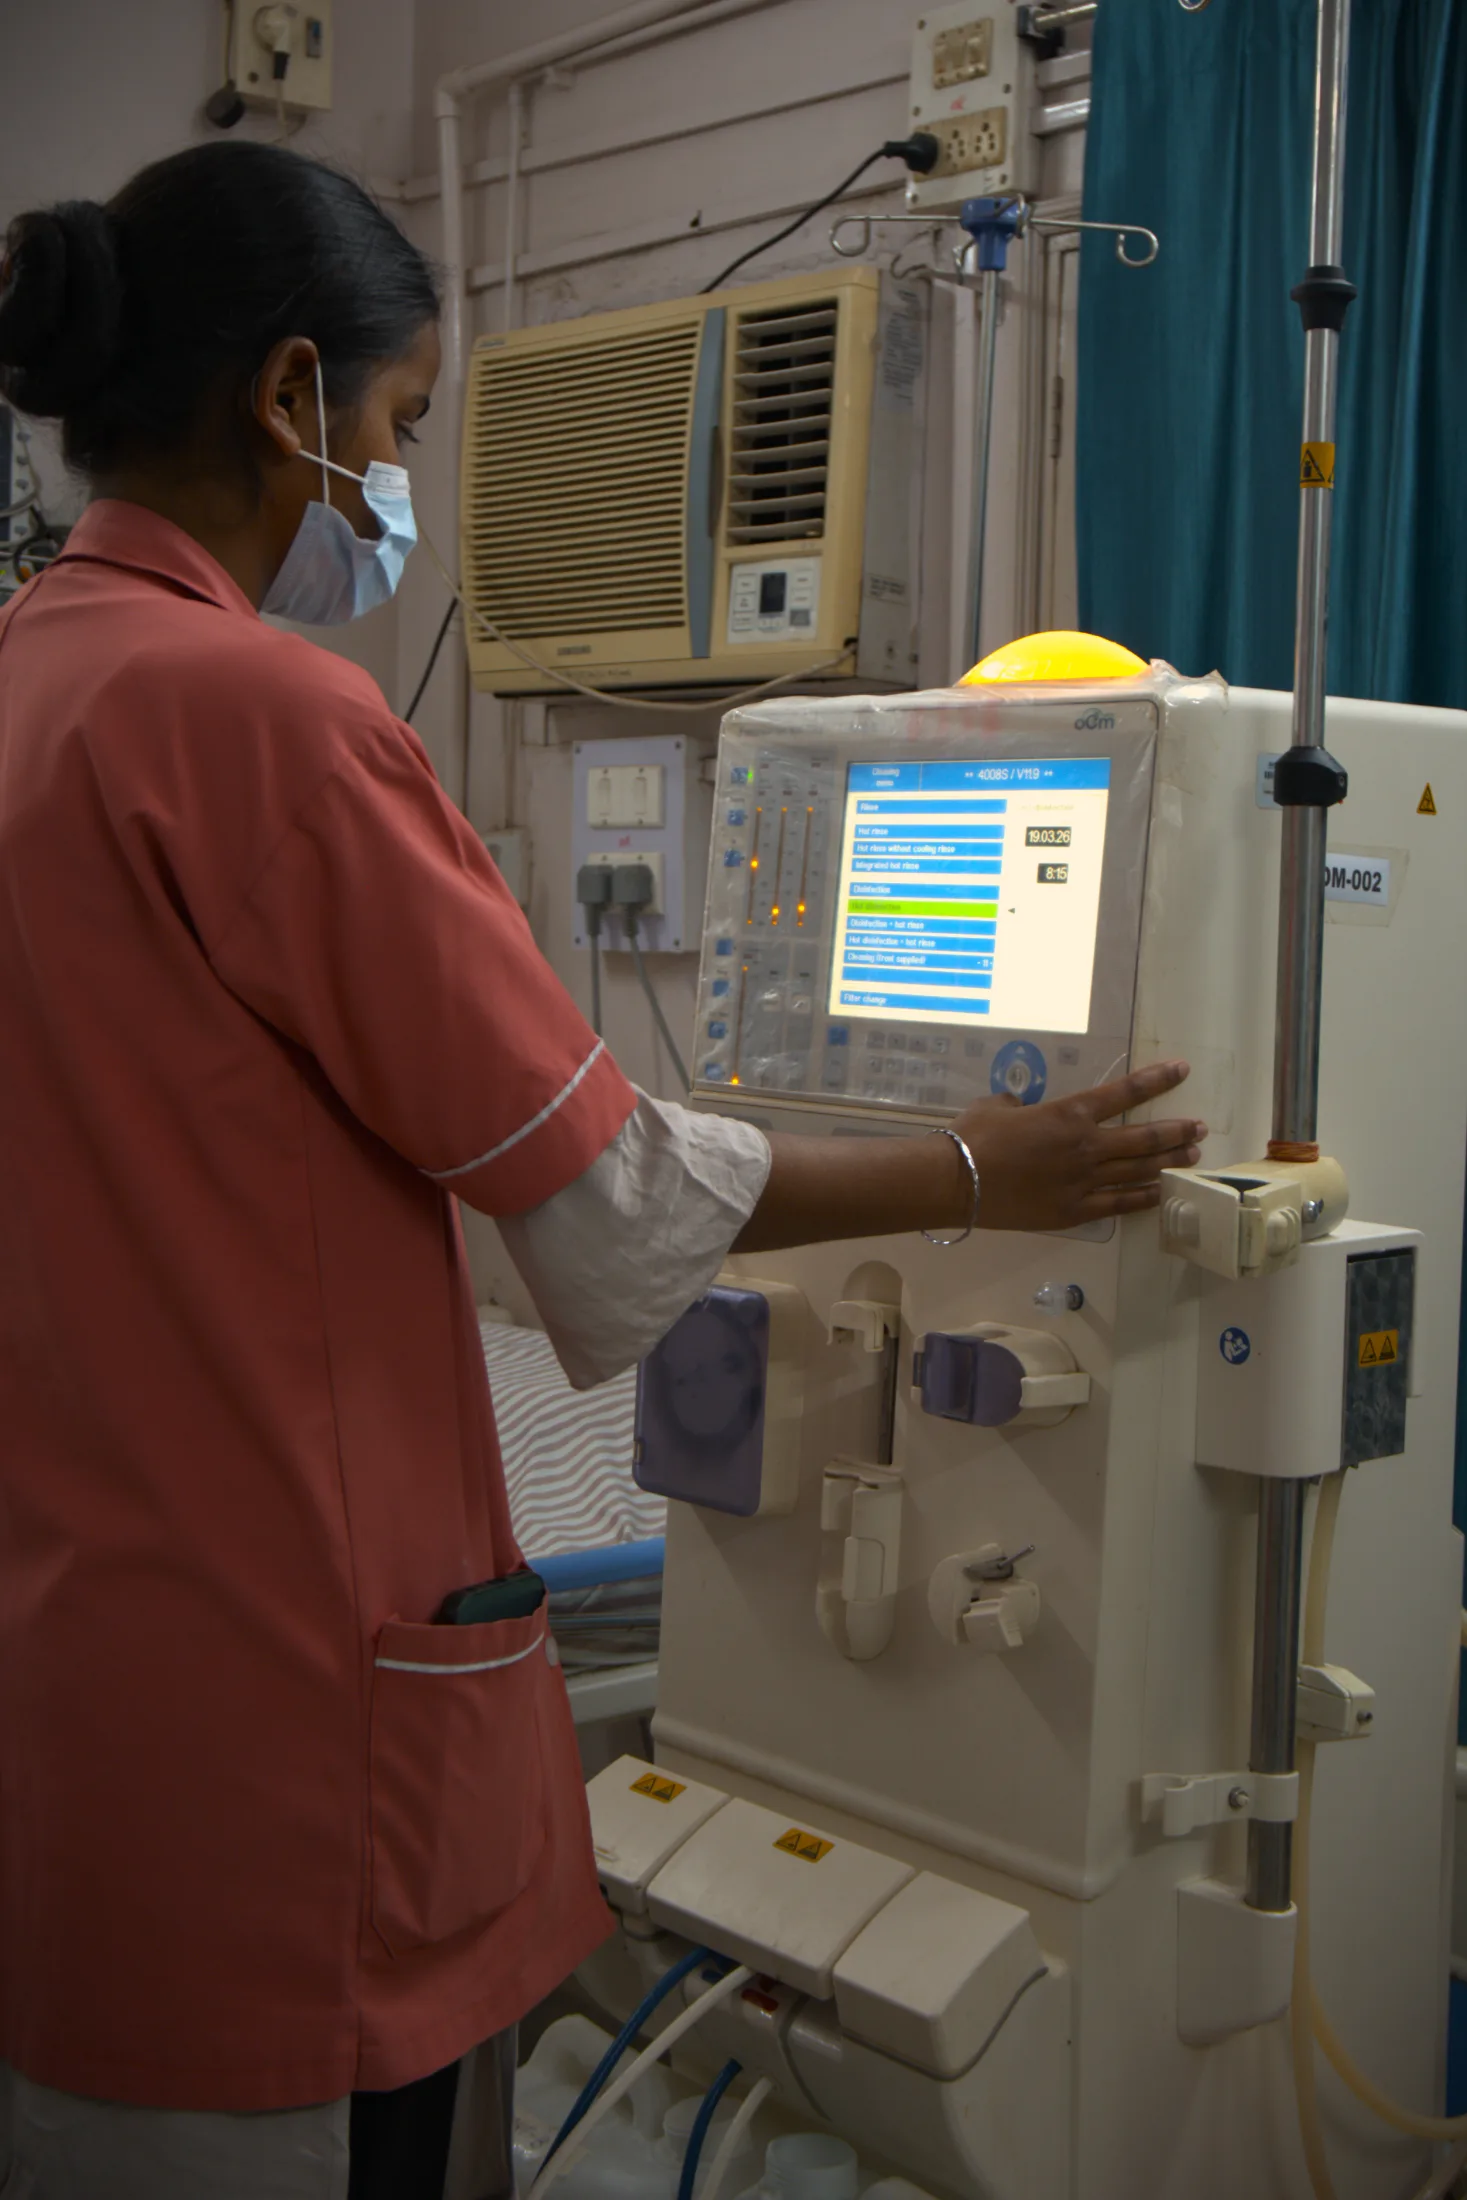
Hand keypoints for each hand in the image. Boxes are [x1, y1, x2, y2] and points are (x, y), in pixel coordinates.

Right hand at [956, 1060, 1204, 1232]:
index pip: (1125, 1092)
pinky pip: (1118, 1204)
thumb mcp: (997, 1106)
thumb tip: (1023, 1110)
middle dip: (1176, 1131)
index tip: (1182, 1069)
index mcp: (1070, 1114)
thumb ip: (1021, 1106)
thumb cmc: (973, 1136)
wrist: (956, 1182)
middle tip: (1199, 1128)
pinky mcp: (1074, 1212)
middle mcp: (1086, 1146)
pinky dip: (1142, 1198)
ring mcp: (1084, 1182)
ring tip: (1192, 1158)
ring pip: (1139, 1171)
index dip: (1158, 1079)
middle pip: (1145, 1137)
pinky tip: (1160, 1194)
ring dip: (1168, 1163)